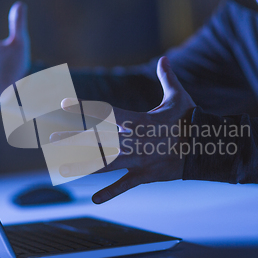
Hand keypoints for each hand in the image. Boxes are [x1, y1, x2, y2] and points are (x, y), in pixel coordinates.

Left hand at [52, 57, 195, 203]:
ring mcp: (138, 160)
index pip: (106, 112)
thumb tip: (164, 58)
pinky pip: (124, 185)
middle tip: (52, 139)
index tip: (64, 104)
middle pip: (97, 141)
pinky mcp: (145, 175)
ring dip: (83, 166)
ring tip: (62, 168)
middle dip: (73, 140)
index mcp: (139, 121)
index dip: (84, 108)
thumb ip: (167, 78)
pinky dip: (110, 192)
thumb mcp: (179, 97)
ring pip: (104, 164)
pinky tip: (94, 200)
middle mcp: (133, 141)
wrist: (205, 147)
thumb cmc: (190, 120)